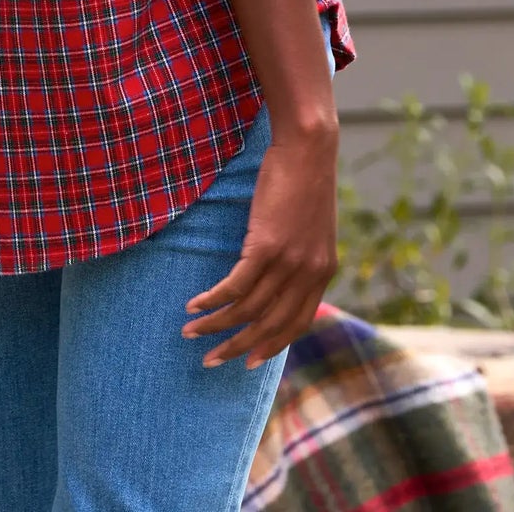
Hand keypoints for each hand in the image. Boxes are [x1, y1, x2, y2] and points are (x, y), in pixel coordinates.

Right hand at [182, 124, 338, 368]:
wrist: (308, 149)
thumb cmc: (305, 178)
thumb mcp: (312, 225)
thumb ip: (302, 253)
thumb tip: (280, 272)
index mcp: (322, 272)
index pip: (296, 323)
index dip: (271, 345)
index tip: (249, 363)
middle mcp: (308, 275)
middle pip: (269, 325)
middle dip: (238, 348)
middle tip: (211, 362)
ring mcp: (288, 263)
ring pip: (247, 310)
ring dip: (216, 326)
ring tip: (191, 333)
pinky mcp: (265, 246)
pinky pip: (235, 286)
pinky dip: (212, 300)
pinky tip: (194, 306)